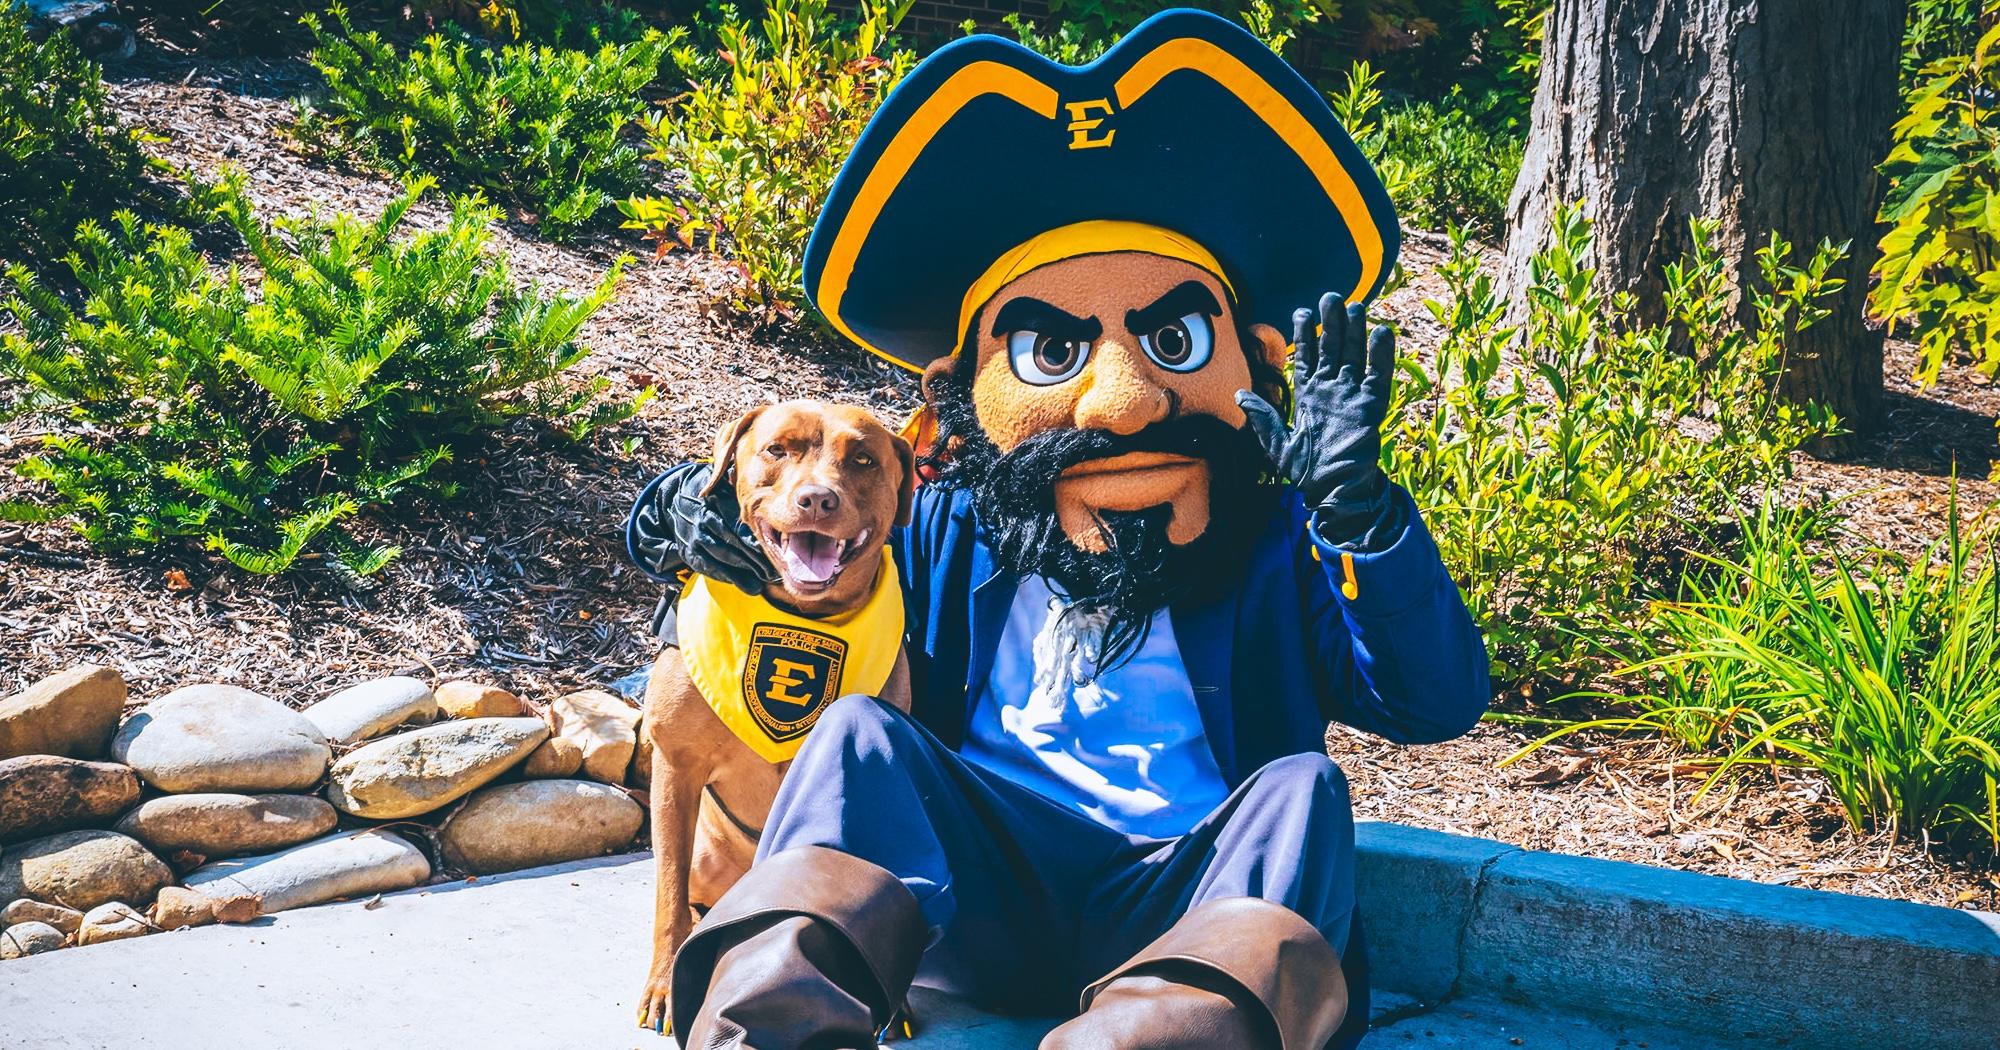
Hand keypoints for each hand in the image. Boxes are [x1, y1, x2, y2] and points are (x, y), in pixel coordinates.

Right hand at [626, 462, 776, 593]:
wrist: (675, 501)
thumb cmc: (713, 495)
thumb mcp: (725, 486)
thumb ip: (743, 495)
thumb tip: (769, 508)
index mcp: (714, 500)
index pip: (736, 521)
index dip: (753, 538)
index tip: (771, 549)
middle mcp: (702, 518)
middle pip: (731, 541)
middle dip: (752, 558)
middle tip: (771, 571)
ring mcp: (694, 536)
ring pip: (721, 556)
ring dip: (743, 571)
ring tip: (761, 581)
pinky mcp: (689, 552)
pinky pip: (710, 567)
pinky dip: (728, 576)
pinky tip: (744, 583)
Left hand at [1236, 293, 1393, 538]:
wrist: (1331, 490)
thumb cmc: (1304, 470)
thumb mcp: (1276, 444)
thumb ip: (1263, 418)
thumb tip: (1239, 394)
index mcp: (1308, 397)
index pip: (1306, 359)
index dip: (1305, 336)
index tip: (1303, 312)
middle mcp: (1331, 391)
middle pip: (1333, 350)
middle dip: (1332, 324)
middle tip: (1331, 297)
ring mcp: (1352, 397)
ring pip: (1354, 357)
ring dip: (1355, 332)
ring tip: (1355, 306)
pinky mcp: (1370, 407)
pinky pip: (1378, 377)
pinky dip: (1381, 356)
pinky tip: (1382, 333)